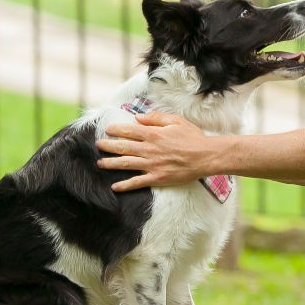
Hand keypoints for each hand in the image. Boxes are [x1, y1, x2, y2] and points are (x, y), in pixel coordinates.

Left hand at [96, 112, 214, 191]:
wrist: (206, 156)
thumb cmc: (193, 137)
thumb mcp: (176, 121)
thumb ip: (155, 118)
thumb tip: (138, 117)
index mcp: (153, 134)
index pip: (129, 131)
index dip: (116, 130)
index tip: (107, 130)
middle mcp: (149, 149)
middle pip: (123, 147)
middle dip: (108, 146)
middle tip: (98, 145)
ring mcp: (152, 165)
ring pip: (126, 164)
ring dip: (111, 164)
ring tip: (100, 164)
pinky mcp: (157, 178)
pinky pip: (137, 182)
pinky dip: (125, 185)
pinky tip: (115, 187)